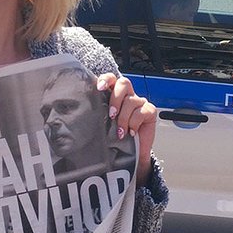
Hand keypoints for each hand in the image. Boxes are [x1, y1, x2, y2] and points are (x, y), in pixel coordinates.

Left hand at [97, 73, 156, 187]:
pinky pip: (142, 111)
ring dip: (123, 117)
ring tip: (119, 131)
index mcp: (115, 95)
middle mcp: (128, 96)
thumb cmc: (116, 137)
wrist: (132, 152)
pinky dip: (134, 123)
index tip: (99, 88)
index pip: (111, 79)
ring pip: (131, 100)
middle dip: (116, 98)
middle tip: (111, 114)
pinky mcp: (149, 111)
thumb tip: (82, 113)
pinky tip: (131, 132)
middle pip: (124, 83)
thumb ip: (99, 114)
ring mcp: (139, 103)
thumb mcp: (105, 124)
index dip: (106, 80)